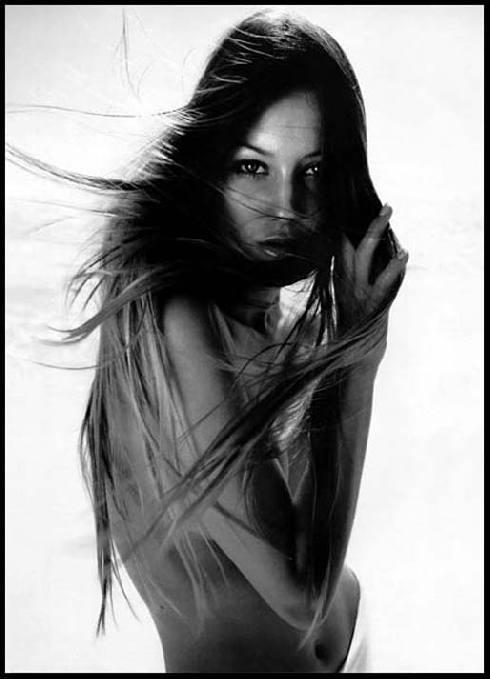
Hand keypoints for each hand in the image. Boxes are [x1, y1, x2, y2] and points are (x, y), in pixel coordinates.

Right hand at [335, 204, 407, 339]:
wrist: (355, 356)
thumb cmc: (356, 324)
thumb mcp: (349, 296)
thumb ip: (353, 274)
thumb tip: (367, 249)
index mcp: (338, 278)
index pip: (340, 245)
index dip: (347, 224)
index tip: (354, 204)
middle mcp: (344, 282)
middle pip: (351, 244)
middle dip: (366, 223)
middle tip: (384, 206)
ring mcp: (357, 293)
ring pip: (363, 256)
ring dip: (375, 233)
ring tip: (387, 214)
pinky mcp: (370, 305)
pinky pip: (382, 283)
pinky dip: (394, 268)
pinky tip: (403, 255)